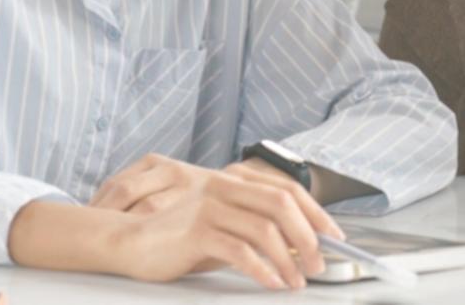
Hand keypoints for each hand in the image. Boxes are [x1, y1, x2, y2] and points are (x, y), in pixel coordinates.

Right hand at [89, 153, 342, 287]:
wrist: (129, 242)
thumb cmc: (176, 238)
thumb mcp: (220, 228)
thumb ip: (252, 231)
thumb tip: (295, 248)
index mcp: (234, 183)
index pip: (287, 190)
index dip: (315, 212)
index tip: (334, 235)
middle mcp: (225, 188)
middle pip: (282, 205)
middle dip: (308, 235)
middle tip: (320, 263)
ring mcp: (211, 208)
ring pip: (265, 229)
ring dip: (289, 258)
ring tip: (298, 280)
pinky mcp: (197, 231)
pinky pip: (240, 250)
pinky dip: (263, 268)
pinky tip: (272, 282)